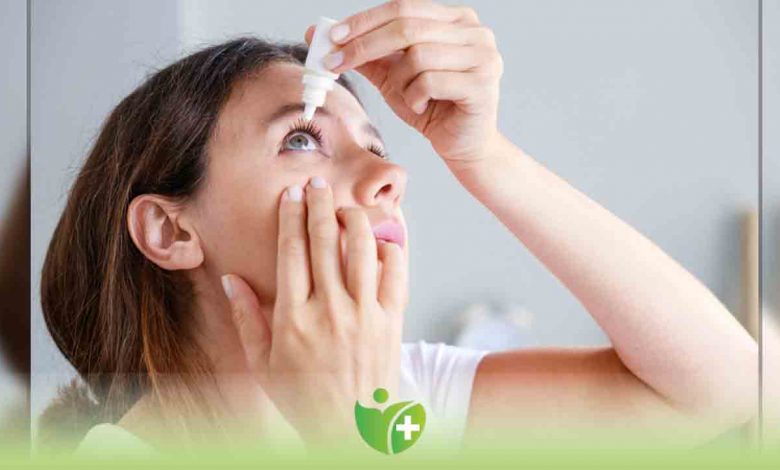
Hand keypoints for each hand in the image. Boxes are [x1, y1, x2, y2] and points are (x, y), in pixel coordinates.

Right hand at [221, 177, 406, 446]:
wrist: (353, 430)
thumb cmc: (303, 398)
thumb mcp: (263, 364)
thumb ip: (247, 320)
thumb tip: (230, 280)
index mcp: (293, 318)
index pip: (291, 252)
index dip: (291, 217)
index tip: (291, 194)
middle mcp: (329, 310)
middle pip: (324, 241)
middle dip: (319, 204)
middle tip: (317, 181)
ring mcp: (365, 315)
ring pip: (361, 249)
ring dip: (353, 219)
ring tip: (345, 207)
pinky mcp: (392, 321)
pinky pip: (396, 273)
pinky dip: (390, 249)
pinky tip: (381, 239)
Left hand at [306, 0, 503, 169]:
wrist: (463, 145)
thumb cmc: (433, 108)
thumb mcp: (393, 77)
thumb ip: (367, 55)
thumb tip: (322, 35)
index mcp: (455, 19)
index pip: (402, 7)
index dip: (364, 21)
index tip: (333, 38)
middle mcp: (475, 31)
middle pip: (406, 27)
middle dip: (364, 46)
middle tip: (336, 64)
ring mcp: (483, 56)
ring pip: (417, 56)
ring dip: (400, 81)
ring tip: (408, 97)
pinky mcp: (482, 83)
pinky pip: (430, 81)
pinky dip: (415, 96)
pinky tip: (422, 107)